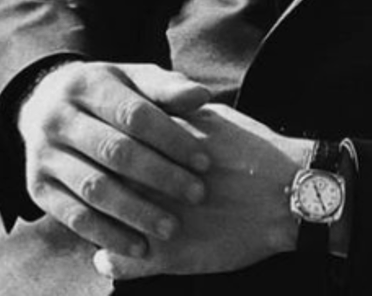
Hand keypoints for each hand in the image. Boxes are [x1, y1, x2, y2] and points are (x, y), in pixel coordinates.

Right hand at [18, 60, 211, 257]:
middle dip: (160, 175)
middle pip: (114, 151)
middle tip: (197, 194)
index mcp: (87, 84)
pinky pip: (74, 217)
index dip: (171, 139)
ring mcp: (44, 155)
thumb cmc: (109, 93)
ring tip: (172, 227)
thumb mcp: (134, 80)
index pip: (134, 114)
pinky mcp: (37, 189)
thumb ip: (167, 88)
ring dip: (136, 211)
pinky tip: (139, 247)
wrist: (45, 103)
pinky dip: (108, 234)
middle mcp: (59, 119)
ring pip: (94, 188)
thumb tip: (202, 95)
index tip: (204, 161)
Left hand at [91, 104, 308, 281]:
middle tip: (85, 188)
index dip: (96, 152)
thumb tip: (150, 109)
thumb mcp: (211, 121)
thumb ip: (176, 115)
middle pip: (101, 184)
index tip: (91, 155)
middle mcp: (152, 182)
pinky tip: (107, 258)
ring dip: (97, 226)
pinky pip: (122, 263)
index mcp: (160, 148)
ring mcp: (156, 220)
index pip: (109, 147)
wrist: (285, 193)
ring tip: (97, 225)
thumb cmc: (252, 152)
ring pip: (104, 225)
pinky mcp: (168, 255)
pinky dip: (111, 260)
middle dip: (90, 186)